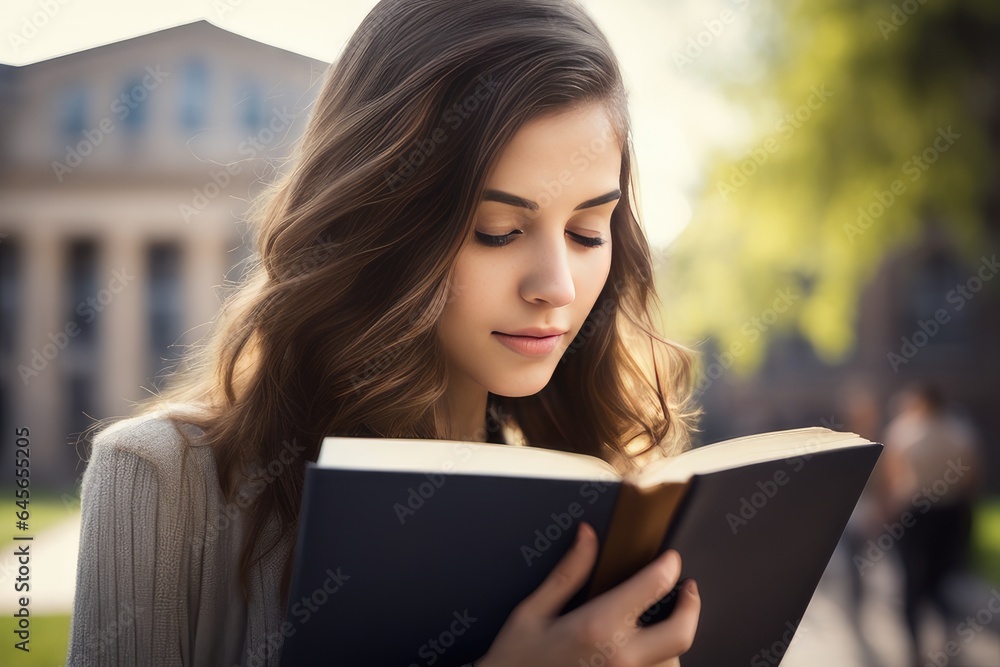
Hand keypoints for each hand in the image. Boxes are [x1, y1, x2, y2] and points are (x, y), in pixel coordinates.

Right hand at [477, 522, 699, 666]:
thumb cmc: (515, 660)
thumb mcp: (534, 611)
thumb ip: (569, 572)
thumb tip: (588, 536)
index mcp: (597, 626)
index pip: (653, 586)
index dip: (668, 567)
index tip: (670, 559)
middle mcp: (620, 657)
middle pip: (680, 631)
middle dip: (692, 606)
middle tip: (689, 589)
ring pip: (672, 661)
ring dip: (671, 640)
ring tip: (662, 624)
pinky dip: (658, 663)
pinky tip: (646, 653)